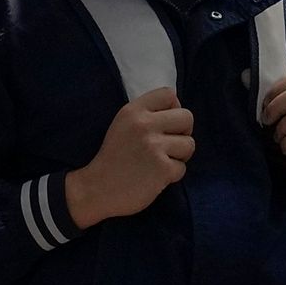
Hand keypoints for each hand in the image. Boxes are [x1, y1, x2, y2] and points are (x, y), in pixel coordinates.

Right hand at [65, 88, 194, 226]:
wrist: (96, 190)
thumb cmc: (112, 159)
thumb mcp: (122, 125)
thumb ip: (146, 115)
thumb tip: (177, 112)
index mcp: (133, 111)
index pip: (168, 94)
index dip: (174, 109)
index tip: (166, 124)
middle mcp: (144, 124)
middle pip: (187, 117)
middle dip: (183, 133)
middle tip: (168, 146)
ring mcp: (154, 146)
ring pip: (189, 144)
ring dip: (179, 157)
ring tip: (159, 163)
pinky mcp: (162, 169)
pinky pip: (182, 168)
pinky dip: (172, 175)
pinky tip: (155, 177)